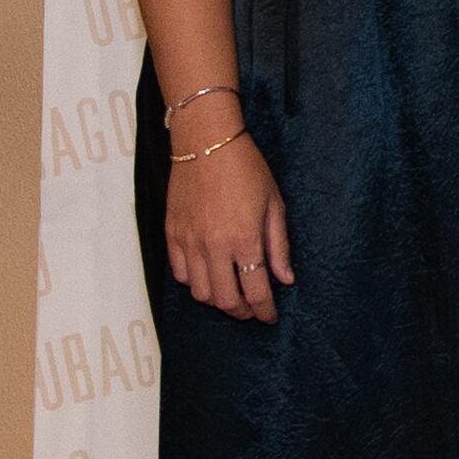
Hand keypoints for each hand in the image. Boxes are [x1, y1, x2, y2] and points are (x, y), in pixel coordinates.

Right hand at [162, 101, 293, 324]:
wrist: (206, 143)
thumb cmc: (246, 169)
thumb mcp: (274, 204)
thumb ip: (279, 246)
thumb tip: (286, 279)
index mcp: (245, 239)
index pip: (256, 291)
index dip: (265, 310)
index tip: (270, 316)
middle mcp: (214, 246)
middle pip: (225, 300)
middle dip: (242, 311)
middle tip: (252, 309)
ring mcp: (189, 242)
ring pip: (200, 292)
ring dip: (217, 299)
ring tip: (232, 293)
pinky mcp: (172, 234)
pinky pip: (180, 274)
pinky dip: (194, 282)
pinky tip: (209, 274)